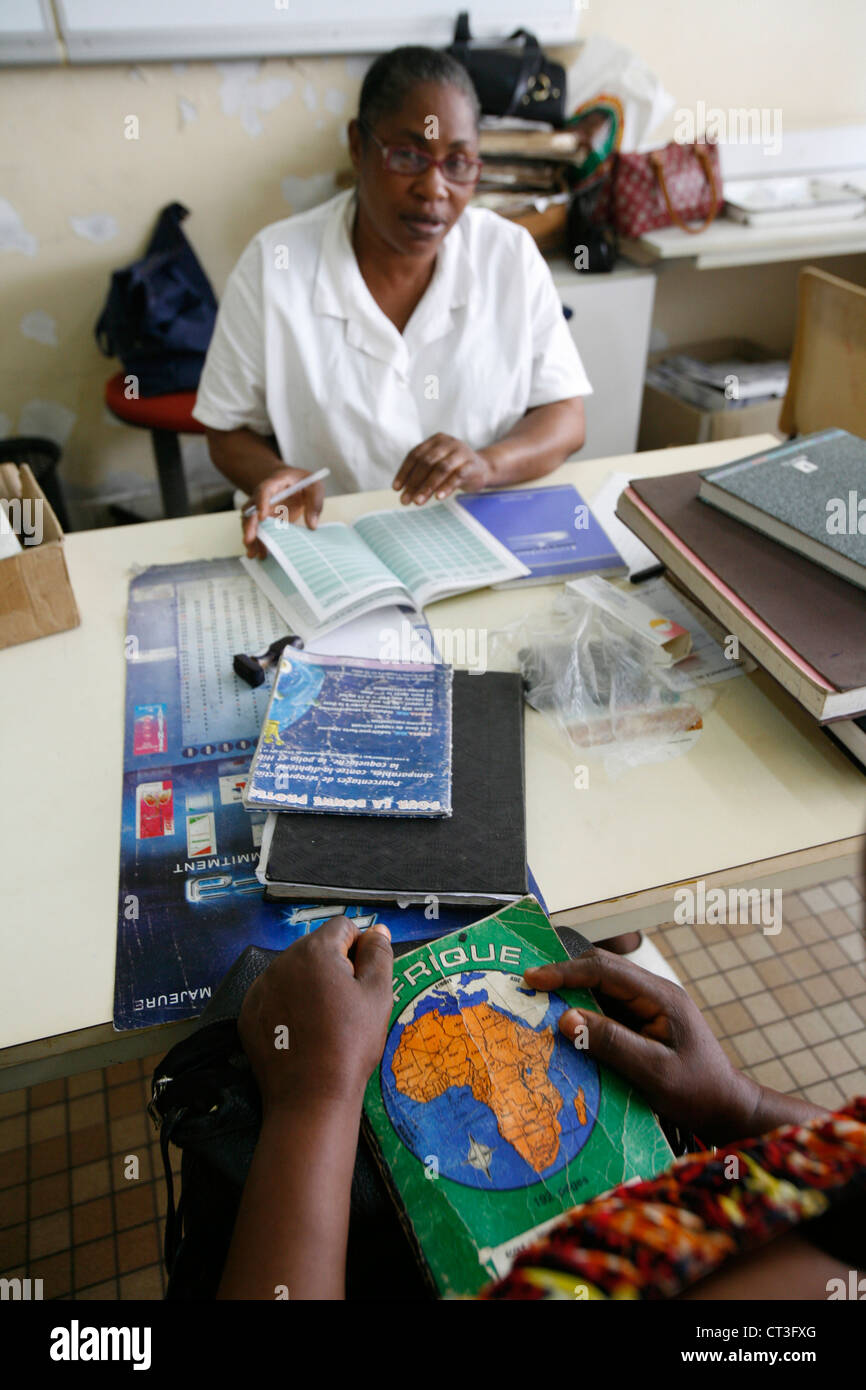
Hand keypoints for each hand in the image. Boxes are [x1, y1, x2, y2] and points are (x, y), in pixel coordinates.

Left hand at [237, 916, 393, 1115]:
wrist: (311, 1096)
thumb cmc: (350, 1044)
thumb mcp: (378, 995)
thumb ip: (379, 954)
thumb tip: (378, 930)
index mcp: (314, 951)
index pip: (343, 926)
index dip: (360, 948)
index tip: (363, 980)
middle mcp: (281, 962)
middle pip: (316, 947)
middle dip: (334, 966)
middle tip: (347, 1004)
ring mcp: (261, 988)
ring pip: (294, 971)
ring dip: (310, 984)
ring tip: (325, 1021)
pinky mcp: (249, 1013)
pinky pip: (274, 995)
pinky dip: (288, 1005)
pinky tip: (302, 1031)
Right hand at [242, 466, 324, 557]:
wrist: (292, 482)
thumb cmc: (303, 482)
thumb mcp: (315, 486)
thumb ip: (315, 502)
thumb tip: (312, 525)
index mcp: (275, 482)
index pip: (264, 490)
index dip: (261, 503)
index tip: (262, 517)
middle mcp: (263, 496)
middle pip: (250, 509)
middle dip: (249, 526)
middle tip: (249, 540)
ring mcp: (261, 508)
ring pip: (250, 523)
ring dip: (251, 538)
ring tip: (254, 554)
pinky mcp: (264, 520)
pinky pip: (258, 531)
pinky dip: (258, 542)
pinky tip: (260, 554)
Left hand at [392, 434, 492, 505]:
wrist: (482, 468)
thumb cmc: (454, 469)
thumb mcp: (436, 467)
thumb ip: (422, 475)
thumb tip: (403, 492)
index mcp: (436, 440)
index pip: (415, 455)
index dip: (404, 472)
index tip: (396, 488)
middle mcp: (448, 443)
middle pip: (426, 462)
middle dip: (414, 483)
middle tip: (405, 500)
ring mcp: (462, 452)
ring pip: (441, 469)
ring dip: (427, 487)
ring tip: (418, 502)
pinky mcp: (472, 465)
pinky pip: (457, 476)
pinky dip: (446, 487)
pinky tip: (438, 498)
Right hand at [523, 948, 760, 1144]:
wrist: (727, 1109)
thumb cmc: (697, 1092)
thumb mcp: (653, 1071)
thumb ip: (611, 1042)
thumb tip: (565, 1017)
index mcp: (659, 996)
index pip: (603, 970)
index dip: (565, 972)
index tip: (532, 978)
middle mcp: (653, 993)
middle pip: (601, 970)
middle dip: (563, 975)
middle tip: (527, 987)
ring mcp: (649, 1006)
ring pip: (602, 987)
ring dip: (571, 993)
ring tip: (537, 1002)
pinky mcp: (644, 1022)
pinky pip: (607, 1008)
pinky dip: (583, 1012)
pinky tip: (565, 1025)